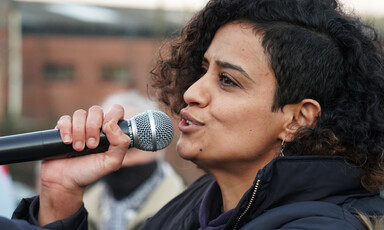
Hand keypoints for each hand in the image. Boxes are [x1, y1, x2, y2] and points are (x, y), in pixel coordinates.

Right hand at [38, 104, 130, 224]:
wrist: (65, 181)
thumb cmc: (90, 171)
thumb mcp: (112, 162)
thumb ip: (121, 145)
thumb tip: (112, 124)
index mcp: (110, 131)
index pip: (116, 110)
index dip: (112, 116)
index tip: (106, 131)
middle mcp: (95, 125)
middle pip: (96, 110)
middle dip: (93, 127)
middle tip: (92, 145)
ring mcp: (79, 126)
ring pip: (80, 113)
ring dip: (79, 131)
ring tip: (79, 149)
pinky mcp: (63, 128)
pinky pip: (65, 119)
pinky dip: (66, 130)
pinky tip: (67, 142)